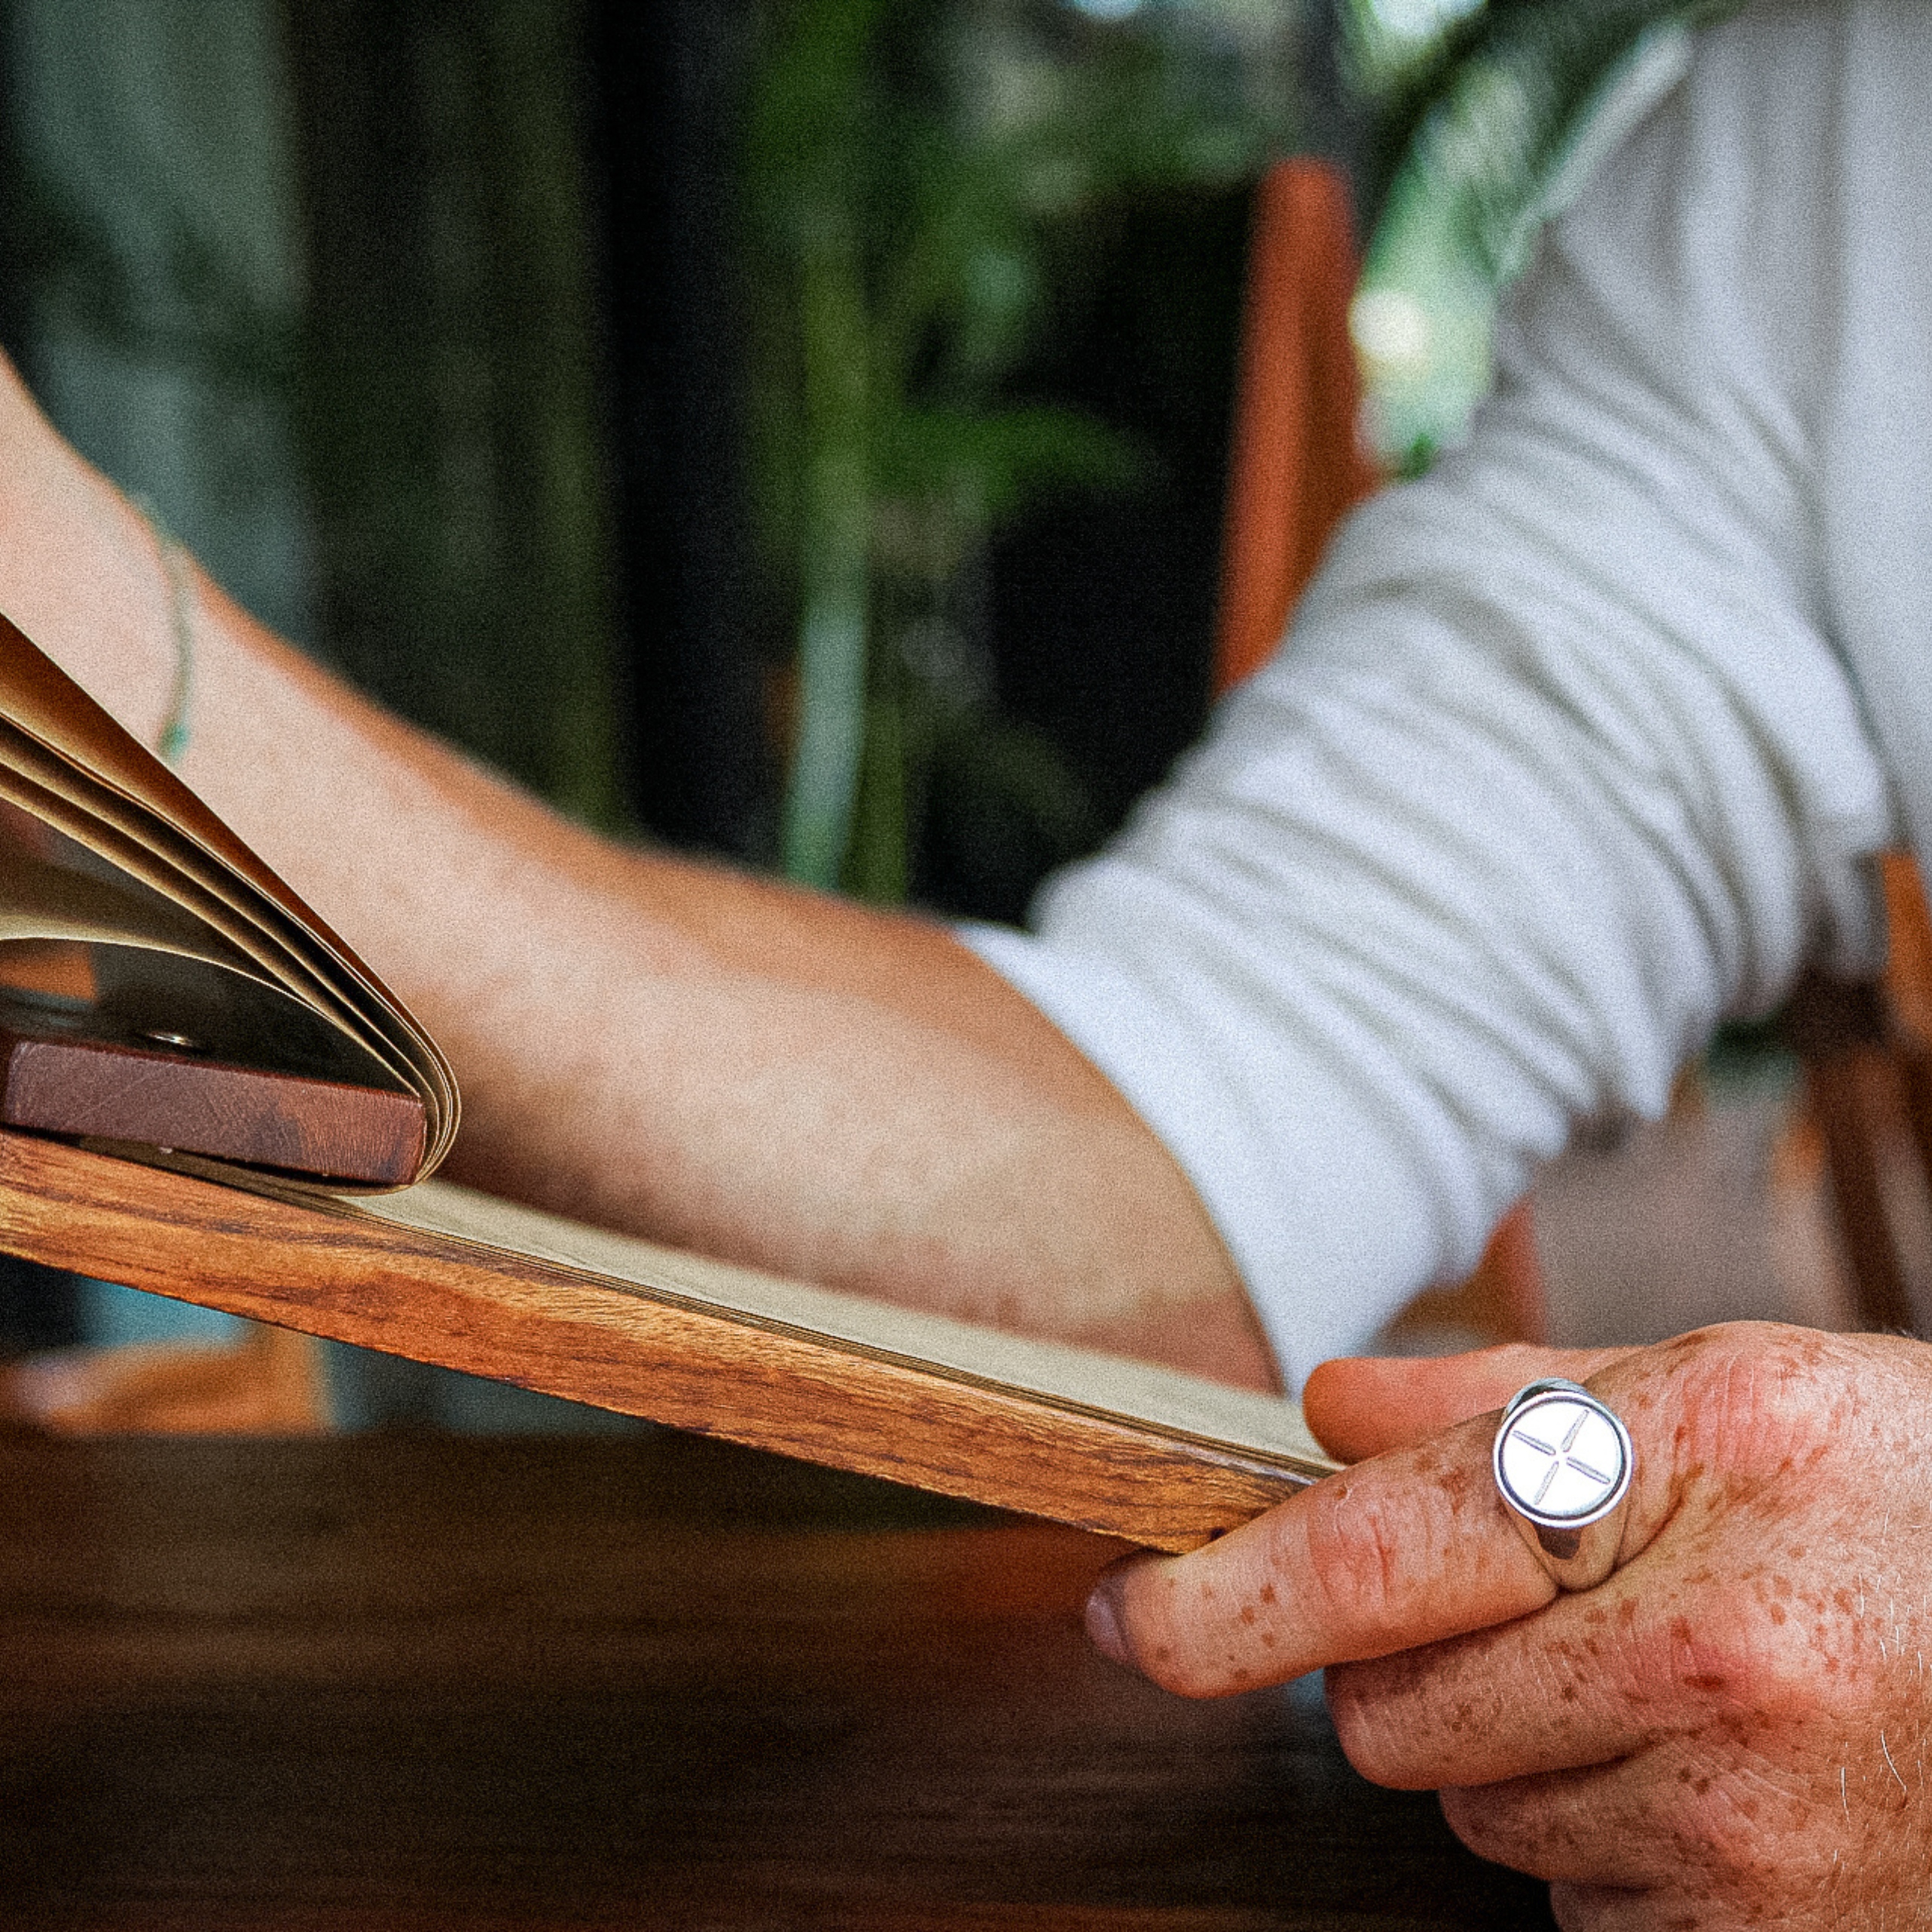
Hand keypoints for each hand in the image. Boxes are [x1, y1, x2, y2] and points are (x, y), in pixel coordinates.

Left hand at [1085, 1323, 1931, 1926]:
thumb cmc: (1903, 1495)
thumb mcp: (1722, 1387)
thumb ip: (1501, 1399)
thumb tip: (1322, 1413)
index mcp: (1685, 1463)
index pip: (1377, 1548)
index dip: (1220, 1595)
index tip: (1131, 1616)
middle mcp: (1714, 1650)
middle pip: (1390, 1711)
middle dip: (1413, 1667)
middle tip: (1543, 1614)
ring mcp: (1749, 1821)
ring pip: (1476, 1815)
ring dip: (1521, 1756)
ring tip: (1667, 1684)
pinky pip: (1577, 1905)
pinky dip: (1604, 1843)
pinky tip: (1714, 1774)